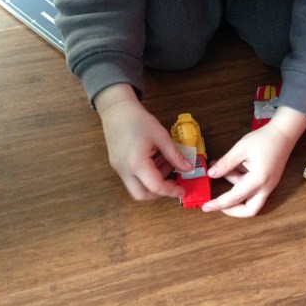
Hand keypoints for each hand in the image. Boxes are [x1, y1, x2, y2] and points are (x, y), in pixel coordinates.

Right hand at [95, 84, 191, 200]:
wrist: (116, 110)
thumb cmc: (139, 120)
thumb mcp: (161, 136)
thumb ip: (175, 155)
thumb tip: (188, 168)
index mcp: (136, 163)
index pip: (155, 186)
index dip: (171, 191)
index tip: (183, 190)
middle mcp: (124, 170)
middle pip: (141, 195)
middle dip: (160, 193)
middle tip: (174, 183)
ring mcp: (118, 169)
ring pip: (136, 188)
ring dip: (153, 183)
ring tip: (167, 165)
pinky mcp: (117, 165)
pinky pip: (132, 179)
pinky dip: (146, 176)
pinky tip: (156, 161)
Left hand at [204, 106, 305, 216]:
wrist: (284, 133)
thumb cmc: (264, 139)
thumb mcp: (241, 148)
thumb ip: (226, 163)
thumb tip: (210, 175)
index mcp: (259, 180)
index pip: (235, 198)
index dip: (219, 203)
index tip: (206, 207)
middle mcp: (266, 187)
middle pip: (250, 210)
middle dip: (232, 210)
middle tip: (217, 205)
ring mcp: (269, 185)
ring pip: (250, 198)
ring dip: (234, 189)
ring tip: (221, 170)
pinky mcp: (268, 181)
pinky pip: (253, 189)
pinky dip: (240, 183)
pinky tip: (232, 169)